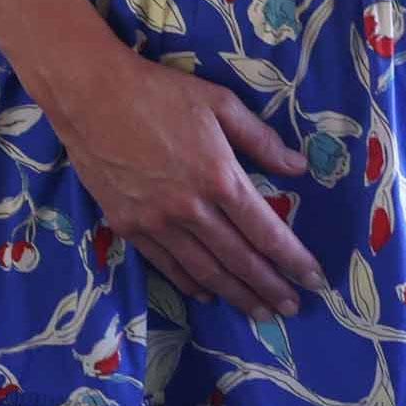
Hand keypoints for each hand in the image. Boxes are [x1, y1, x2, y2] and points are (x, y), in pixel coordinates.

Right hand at [54, 50, 318, 314]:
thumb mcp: (219, 103)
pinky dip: (191, 285)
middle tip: (292, 309)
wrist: (91, 95)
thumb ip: (260, 139)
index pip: (266, 231)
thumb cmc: (159, 92)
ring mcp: (157, 222)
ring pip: (205, 271)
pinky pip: (167, 265)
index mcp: (219, 177)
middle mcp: (191, 208)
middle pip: (239, 260)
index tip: (314, 279)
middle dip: (270, 288)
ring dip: (236, 296)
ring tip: (259, 313)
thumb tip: (298, 167)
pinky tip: (209, 295)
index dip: (293, 260)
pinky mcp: (128, 226)